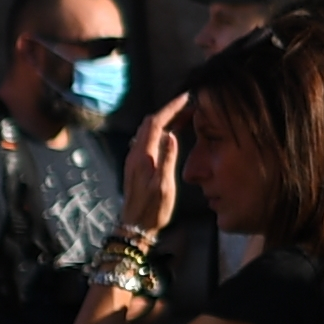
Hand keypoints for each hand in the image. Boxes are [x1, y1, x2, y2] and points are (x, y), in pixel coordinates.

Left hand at [119, 96, 187, 237]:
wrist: (135, 225)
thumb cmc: (153, 208)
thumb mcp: (164, 185)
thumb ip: (167, 159)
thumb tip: (172, 134)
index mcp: (143, 155)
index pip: (156, 123)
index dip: (171, 108)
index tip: (186, 98)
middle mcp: (135, 153)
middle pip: (150, 122)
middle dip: (169, 111)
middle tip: (189, 107)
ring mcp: (134, 158)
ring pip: (147, 130)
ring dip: (164, 119)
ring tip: (184, 117)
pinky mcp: (136, 164)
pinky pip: (147, 139)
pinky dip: (160, 130)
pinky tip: (172, 135)